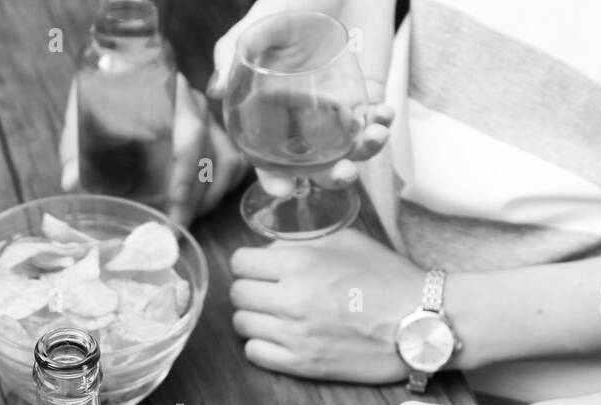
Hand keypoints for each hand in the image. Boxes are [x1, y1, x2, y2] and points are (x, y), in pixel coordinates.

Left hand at [60, 74, 248, 225]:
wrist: (118, 80)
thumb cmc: (103, 102)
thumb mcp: (84, 120)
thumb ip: (77, 148)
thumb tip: (71, 182)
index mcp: (166, 93)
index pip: (190, 131)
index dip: (187, 169)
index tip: (176, 200)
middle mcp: (194, 104)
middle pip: (211, 153)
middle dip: (195, 198)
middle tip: (173, 227)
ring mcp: (211, 120)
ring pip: (228, 162)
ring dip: (209, 198)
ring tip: (183, 220)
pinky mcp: (219, 137)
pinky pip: (235, 166)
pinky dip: (223, 190)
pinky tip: (201, 207)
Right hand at [206, 1, 393, 197]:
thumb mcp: (263, 19)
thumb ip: (236, 50)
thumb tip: (217, 89)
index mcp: (270, 106)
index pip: (268, 154)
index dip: (274, 177)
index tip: (286, 189)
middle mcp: (302, 114)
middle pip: (313, 162)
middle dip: (329, 176)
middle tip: (343, 174)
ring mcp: (335, 107)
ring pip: (348, 149)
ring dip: (363, 154)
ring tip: (374, 138)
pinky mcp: (366, 95)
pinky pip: (373, 124)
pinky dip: (381, 127)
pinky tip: (383, 116)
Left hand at [230, 229, 421, 380]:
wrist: (420, 323)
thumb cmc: (389, 280)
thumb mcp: (347, 243)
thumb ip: (302, 244)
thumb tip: (269, 254)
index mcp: (300, 264)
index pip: (240, 262)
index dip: (249, 263)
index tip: (261, 269)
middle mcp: (291, 299)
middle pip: (238, 294)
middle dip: (251, 289)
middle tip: (270, 292)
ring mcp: (294, 336)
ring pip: (242, 325)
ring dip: (255, 318)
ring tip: (277, 316)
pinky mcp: (302, 365)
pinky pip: (255, 354)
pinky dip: (261, 345)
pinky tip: (280, 338)